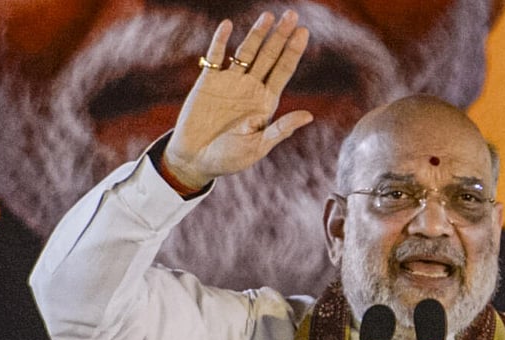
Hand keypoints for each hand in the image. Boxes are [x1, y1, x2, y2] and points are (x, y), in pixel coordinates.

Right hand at [163, 10, 312, 189]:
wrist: (195, 160)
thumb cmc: (229, 158)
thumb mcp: (257, 147)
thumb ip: (280, 129)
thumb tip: (309, 116)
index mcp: (266, 102)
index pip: (283, 71)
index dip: (293, 51)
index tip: (303, 32)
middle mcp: (251, 87)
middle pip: (269, 56)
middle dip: (280, 36)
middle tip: (292, 15)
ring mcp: (230, 82)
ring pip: (246, 52)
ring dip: (256, 34)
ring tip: (267, 16)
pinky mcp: (208, 82)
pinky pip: (215, 57)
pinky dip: (220, 41)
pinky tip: (227, 26)